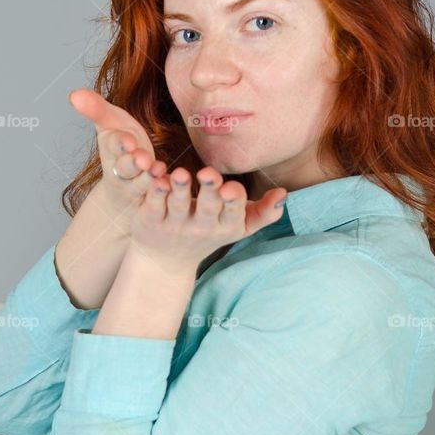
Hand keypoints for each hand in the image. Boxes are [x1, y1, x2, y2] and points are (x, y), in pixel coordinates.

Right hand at [68, 88, 168, 228]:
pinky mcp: (150, 201)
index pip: (112, 146)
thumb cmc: (121, 146)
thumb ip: (96, 109)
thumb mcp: (111, 123)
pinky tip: (171, 184)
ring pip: (140, 185)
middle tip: (143, 159)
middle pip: (125, 167)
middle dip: (133, 162)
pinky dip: (164, 190)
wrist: (122, 190)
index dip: (120, 144)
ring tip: (158, 169)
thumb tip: (74, 94)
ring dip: (149, 177)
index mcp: (111, 149)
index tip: (128, 141)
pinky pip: (156, 198)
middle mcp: (120, 171)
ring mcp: (135, 188)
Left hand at [129, 164, 286, 270]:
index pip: (233, 213)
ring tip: (181, 174)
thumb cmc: (210, 233)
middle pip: (207, 208)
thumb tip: (283, 193)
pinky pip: (153, 204)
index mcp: (225, 226)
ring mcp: (174, 225)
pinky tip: (157, 178)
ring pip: (178, 205)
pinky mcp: (150, 220)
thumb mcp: (239, 227)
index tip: (231, 188)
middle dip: (209, 191)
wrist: (167, 260)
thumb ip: (264, 213)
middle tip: (208, 173)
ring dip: (180, 189)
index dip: (233, 201)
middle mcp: (201, 227)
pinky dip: (155, 192)